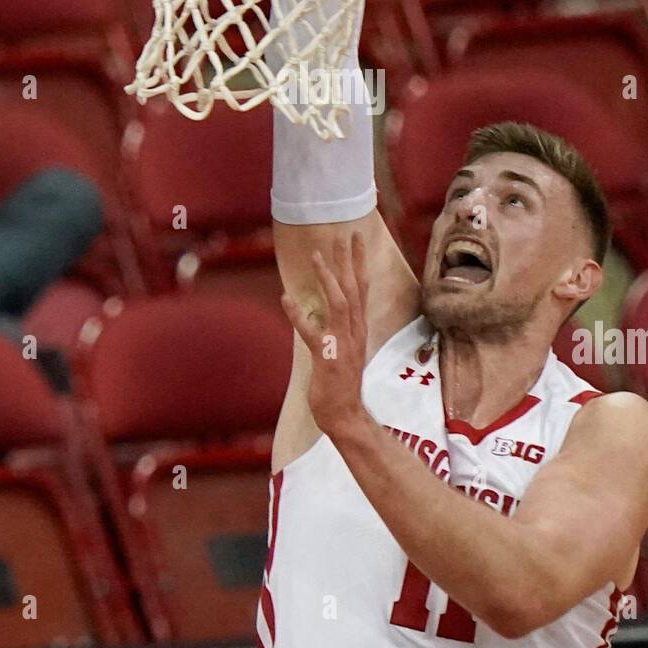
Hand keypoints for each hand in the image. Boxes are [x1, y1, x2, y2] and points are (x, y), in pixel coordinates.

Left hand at [282, 233, 369, 437]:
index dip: (360, 261)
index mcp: (359, 327)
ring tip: (317, 256)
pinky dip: (298, 315)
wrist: (345, 414)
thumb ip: (338, 327)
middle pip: (354, 288)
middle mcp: (355, 331)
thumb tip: (324, 308)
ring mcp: (342, 344)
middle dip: (349, 260)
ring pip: (339, 304)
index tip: (357, 238)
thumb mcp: (344, 348)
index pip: (362, 287)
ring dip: (328, 279)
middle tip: (345, 233)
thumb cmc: (341, 382)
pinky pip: (311, 332)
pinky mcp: (326, 358)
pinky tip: (286, 299)